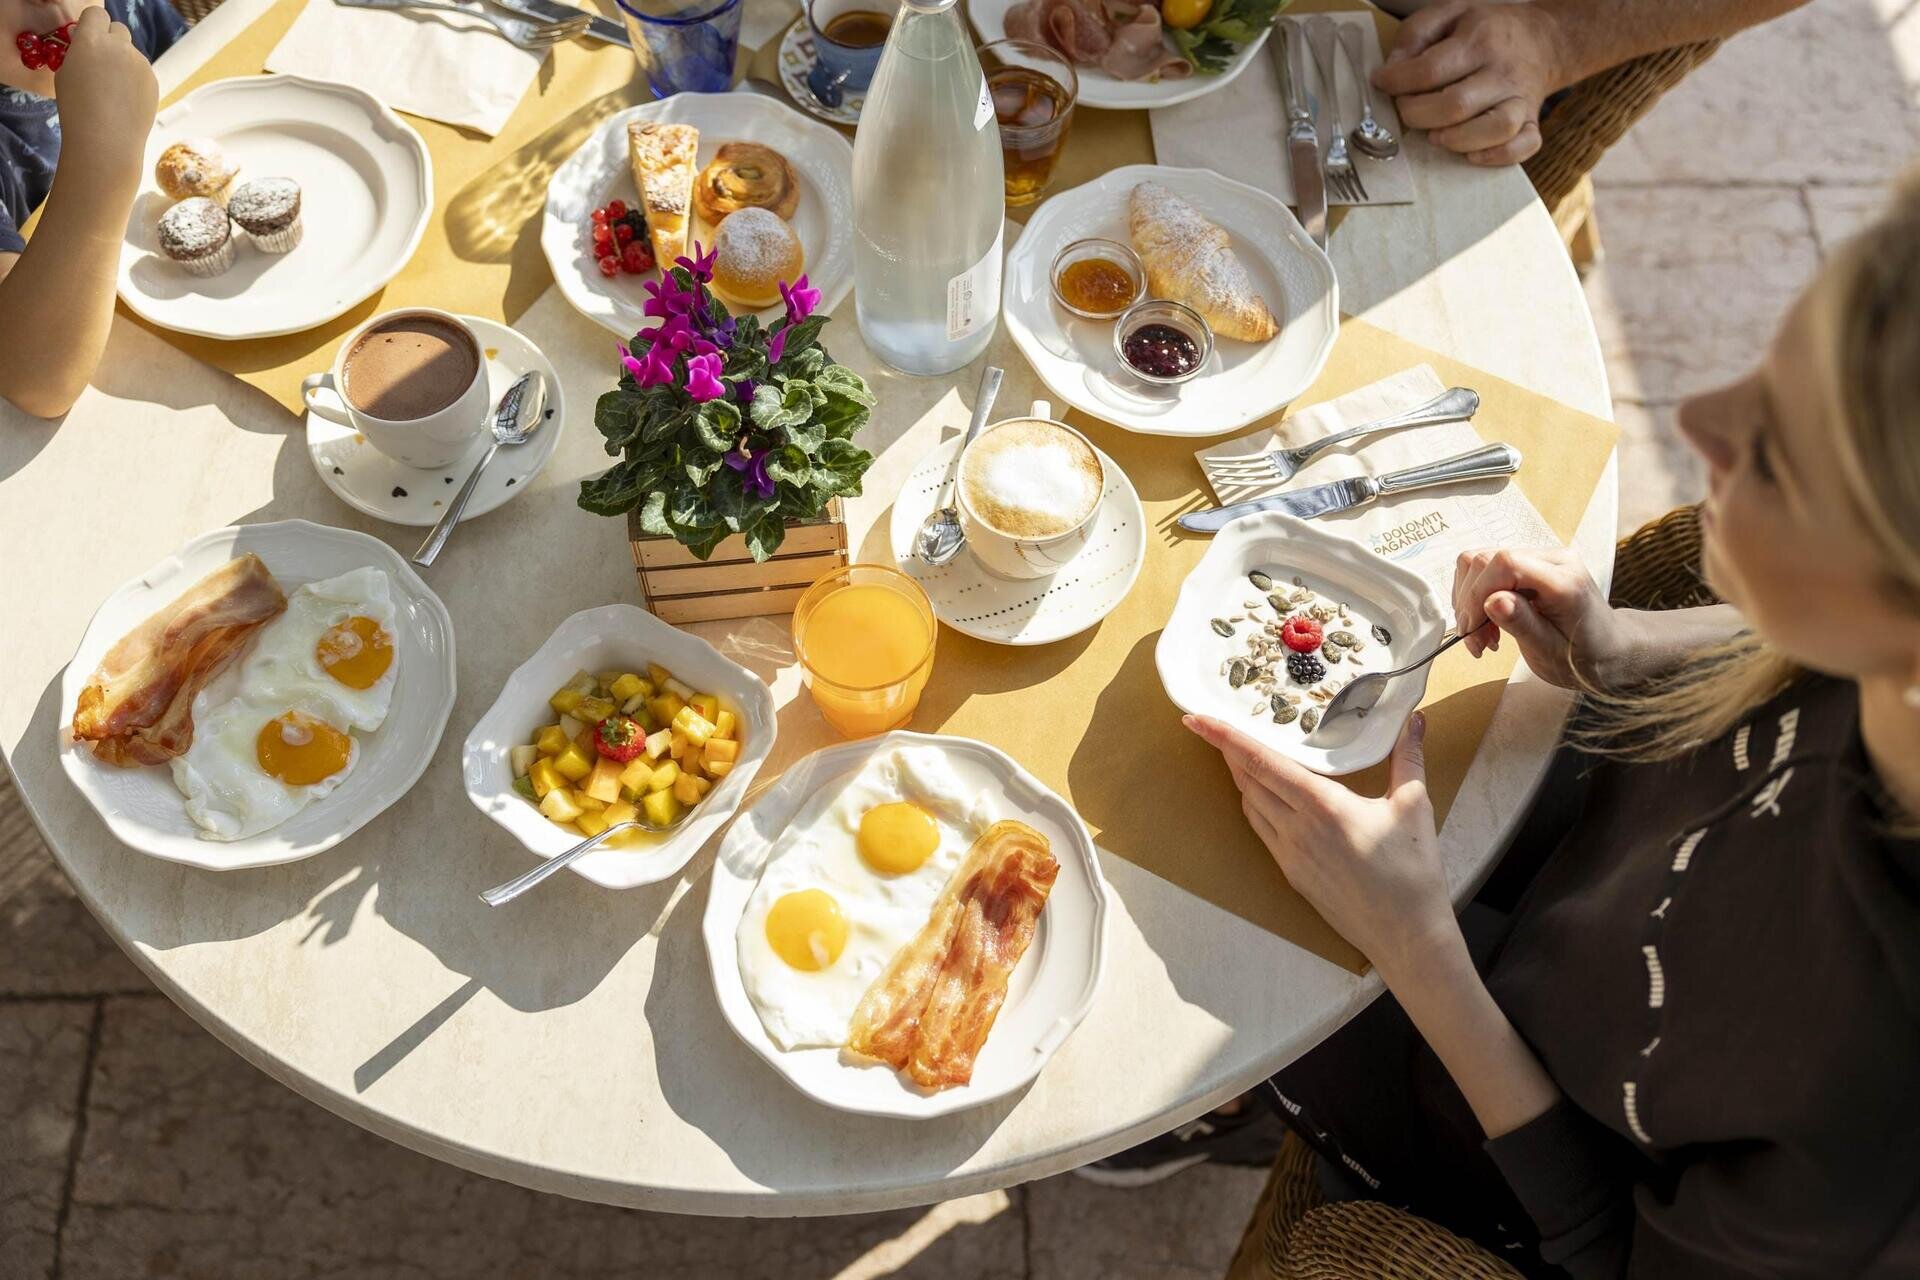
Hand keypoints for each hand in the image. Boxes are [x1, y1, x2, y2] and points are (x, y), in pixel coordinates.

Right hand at [52, 7, 156, 186]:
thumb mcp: (66, 73)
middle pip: (118, 28)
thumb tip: (89, 45)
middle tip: (101, 61)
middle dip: (110, 39)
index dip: (92, 24)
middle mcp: (119, 46)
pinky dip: (135, 80)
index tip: (88, 37)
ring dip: (123, 62)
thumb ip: (80, 52)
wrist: (106, 139)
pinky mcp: (154, 79)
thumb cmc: (77, 108)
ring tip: (113, 91)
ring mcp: (140, 63)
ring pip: (131, 53)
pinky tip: (126, 101)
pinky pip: (142, 72)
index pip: (96, 13)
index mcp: (92, 40)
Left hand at [1186, 712, 1454, 971]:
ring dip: (1239, 778)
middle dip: (1226, 751)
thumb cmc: (1413, 871)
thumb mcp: (1414, 805)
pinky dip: (1254, 804)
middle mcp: (1296, 828)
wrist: (1405, 935)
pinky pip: (1261, 830)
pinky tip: (1261, 795)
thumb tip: (1414, 719)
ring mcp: (1289, 854)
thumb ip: (1408, 756)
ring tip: (1235, 754)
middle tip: (1213, 725)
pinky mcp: (1291, 873)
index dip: (1225, 738)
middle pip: (1247, 780)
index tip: (1197, 720)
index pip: (1261, 762)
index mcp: (1322, 805)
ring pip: (1250, 806)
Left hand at [1372, 0, 1568, 165]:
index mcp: (1480, 40)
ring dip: (1456, 140)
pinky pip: (1524, 146)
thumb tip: (1392, 70)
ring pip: (1495, 129)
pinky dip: (1497, 156)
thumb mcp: (1450, 13)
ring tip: (1436, 135)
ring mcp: (1521, 99)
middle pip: (1456, 105)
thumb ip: (1416, 34)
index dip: (1397, 83)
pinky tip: (1472, 154)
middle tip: (1407, 110)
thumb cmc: (1488, 29)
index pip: (1430, 70)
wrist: (1543, 38)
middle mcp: (1503, 71)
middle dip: (1418, 115)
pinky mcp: (1532, 121)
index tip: (1383, 83)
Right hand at [1451, 545, 1627, 689]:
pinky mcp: (1530, 563)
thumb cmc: (1584, 657)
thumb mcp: (1551, 652)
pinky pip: (1488, 568)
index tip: (1472, 629)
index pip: (1506, 563)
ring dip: (1471, 598)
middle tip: (1476, 640)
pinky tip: (1488, 620)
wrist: (1609, 651)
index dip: (1478, 593)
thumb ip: (1522, 623)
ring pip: (1481, 561)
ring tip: (1482, 633)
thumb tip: (1492, 601)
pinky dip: (1477, 594)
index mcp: (1564, 581)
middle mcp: (1554, 559)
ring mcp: (1541, 558)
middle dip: (1470, 601)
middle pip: (1487, 559)